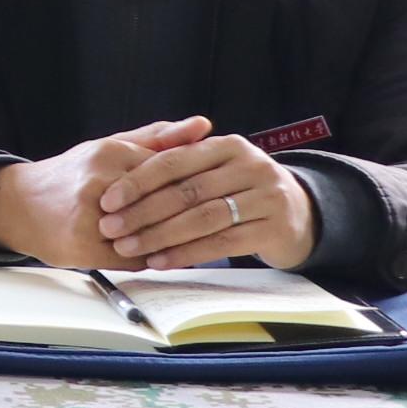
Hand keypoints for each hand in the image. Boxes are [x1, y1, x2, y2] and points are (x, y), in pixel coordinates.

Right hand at [0, 118, 206, 268]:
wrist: (18, 205)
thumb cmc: (69, 175)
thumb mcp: (111, 146)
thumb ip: (157, 138)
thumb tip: (202, 124)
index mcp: (110, 154)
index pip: (171, 170)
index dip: (197, 185)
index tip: (215, 192)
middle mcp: (100, 184)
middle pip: (164, 205)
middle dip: (190, 215)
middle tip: (214, 221)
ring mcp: (91, 217)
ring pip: (152, 234)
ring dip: (174, 240)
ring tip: (194, 240)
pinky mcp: (85, 247)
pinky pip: (134, 258)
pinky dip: (152, 258)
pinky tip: (164, 256)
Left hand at [96, 127, 317, 270]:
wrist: (298, 213)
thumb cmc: (239, 189)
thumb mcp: (215, 167)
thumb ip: (176, 160)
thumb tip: (123, 159)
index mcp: (229, 146)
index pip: (174, 161)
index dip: (138, 181)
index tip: (107, 199)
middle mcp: (251, 166)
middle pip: (186, 191)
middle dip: (142, 212)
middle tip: (110, 228)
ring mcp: (266, 197)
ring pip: (203, 219)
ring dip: (160, 236)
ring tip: (128, 248)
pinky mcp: (274, 228)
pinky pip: (222, 243)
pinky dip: (187, 253)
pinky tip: (160, 261)